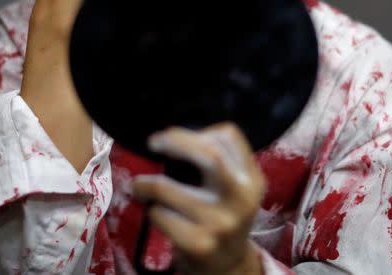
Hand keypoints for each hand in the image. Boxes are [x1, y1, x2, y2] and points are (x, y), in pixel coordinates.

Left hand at [132, 123, 265, 274]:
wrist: (228, 266)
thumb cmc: (224, 216)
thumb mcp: (235, 188)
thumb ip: (221, 160)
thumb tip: (176, 134)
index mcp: (252, 179)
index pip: (228, 136)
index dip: (197, 131)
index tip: (175, 134)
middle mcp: (241, 199)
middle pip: (210, 155)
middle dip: (175, 141)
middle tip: (153, 142)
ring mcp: (220, 223)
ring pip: (166, 187)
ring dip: (145, 184)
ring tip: (140, 186)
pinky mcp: (198, 244)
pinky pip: (159, 214)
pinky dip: (151, 210)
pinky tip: (157, 213)